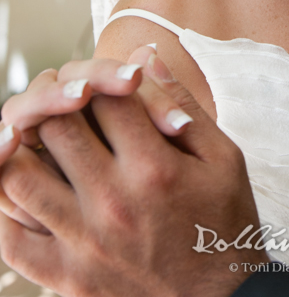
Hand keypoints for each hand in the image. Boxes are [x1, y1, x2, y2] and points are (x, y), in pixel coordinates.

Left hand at [0, 49, 264, 296]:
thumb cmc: (224, 224)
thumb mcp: (223, 157)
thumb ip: (182, 103)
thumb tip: (145, 56)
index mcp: (154, 168)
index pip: (103, 98)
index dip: (97, 76)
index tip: (102, 81)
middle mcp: (113, 202)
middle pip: (56, 127)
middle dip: (55, 101)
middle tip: (65, 99)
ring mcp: (83, 242)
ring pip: (21, 175)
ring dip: (22, 146)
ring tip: (36, 134)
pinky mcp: (66, 277)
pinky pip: (10, 238)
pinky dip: (3, 204)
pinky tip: (18, 180)